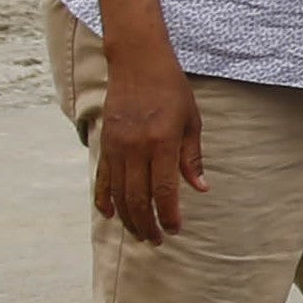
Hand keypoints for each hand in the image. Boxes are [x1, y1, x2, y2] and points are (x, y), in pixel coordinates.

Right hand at [92, 51, 205, 243]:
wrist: (138, 62)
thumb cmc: (172, 90)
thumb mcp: (191, 122)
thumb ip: (192, 158)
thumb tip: (200, 188)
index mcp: (161, 143)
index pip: (163, 191)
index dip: (169, 215)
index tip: (175, 230)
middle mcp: (135, 148)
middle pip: (137, 198)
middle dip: (147, 224)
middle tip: (157, 240)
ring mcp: (116, 147)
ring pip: (118, 194)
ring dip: (128, 218)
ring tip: (140, 234)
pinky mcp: (105, 143)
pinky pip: (102, 178)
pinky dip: (104, 199)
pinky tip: (109, 215)